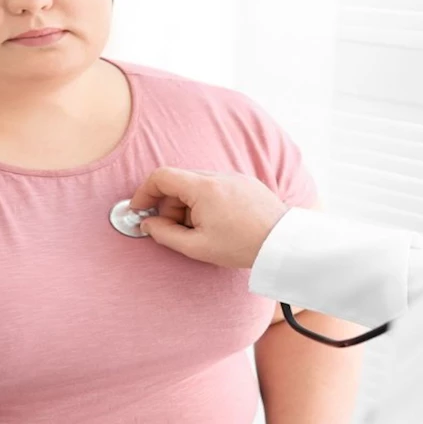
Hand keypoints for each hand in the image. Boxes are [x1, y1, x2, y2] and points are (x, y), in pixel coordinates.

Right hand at [130, 167, 288, 268]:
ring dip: (188, 204)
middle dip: (169, 205)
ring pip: (197, 185)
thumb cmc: (242, 246)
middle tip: (174, 230)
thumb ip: (165, 234)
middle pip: (179, 181)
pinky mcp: (246, 183)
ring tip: (201, 231)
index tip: (139, 209)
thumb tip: (148, 225)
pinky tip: (217, 224)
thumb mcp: (197, 247)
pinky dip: (206, 202)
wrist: (282, 244)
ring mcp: (234, 177)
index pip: (162, 177)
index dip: (144, 192)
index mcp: (204, 188)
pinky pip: (216, 187)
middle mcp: (219, 176)